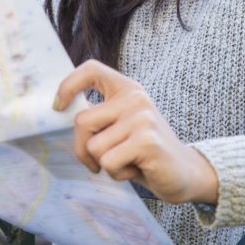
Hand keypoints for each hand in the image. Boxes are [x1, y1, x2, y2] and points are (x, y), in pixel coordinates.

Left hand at [54, 59, 217, 205]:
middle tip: (98, 161)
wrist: (185, 173)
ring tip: (128, 161)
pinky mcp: (147, 141)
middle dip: (82, 149)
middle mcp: (135, 98)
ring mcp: (142, 118)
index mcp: (127, 89)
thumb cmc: (144, 152)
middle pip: (82, 121)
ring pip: (94, 147)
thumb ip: (98, 118)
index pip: (92, 69)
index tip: (58, 106)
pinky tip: (137, 169)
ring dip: (105, 164)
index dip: (68, 84)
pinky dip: (118, 174)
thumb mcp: (120, 127)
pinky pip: (108, 162)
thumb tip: (59, 112)